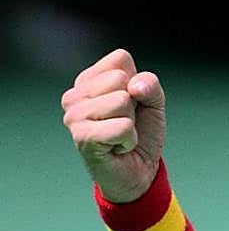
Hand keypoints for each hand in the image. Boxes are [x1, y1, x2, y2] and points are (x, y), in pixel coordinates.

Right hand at [62, 48, 166, 202]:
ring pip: (121, 101)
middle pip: (120, 79)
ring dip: (131, 123)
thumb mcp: (153, 102)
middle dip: (134, 104)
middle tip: (126, 122)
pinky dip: (130, 140)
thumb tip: (133, 87)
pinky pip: (122, 127)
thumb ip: (149, 85)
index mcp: (89, 80)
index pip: (120, 59)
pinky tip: (117, 148)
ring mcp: (74, 116)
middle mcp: (74, 95)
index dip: (137, 82)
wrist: (139, 171)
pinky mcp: (82, 137)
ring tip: (120, 135)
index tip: (132, 103)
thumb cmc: (142, 132)